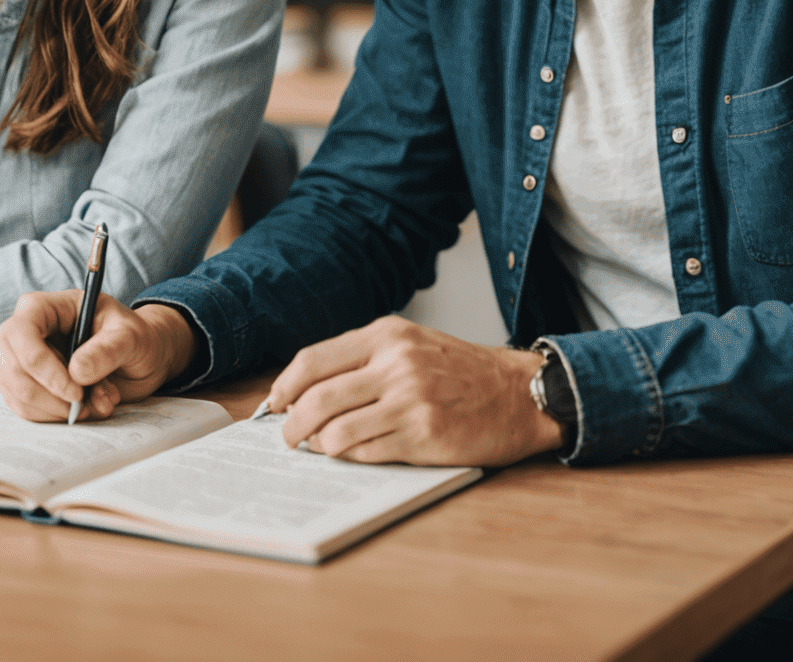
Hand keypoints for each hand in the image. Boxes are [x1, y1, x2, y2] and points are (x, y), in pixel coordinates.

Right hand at [0, 292, 195, 421]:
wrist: (140, 359)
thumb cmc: (134, 336)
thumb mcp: (130, 336)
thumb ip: (106, 349)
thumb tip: (76, 373)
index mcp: (47, 307)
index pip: (21, 331)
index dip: (41, 364)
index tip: (74, 390)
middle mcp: (27, 333)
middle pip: (13, 368)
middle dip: (51, 395)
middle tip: (86, 403)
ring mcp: (23, 361)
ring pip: (17, 394)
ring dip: (57, 409)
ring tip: (95, 402)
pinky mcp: (28, 386)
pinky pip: (26, 410)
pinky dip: (56, 417)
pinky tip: (85, 407)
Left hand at [266, 316, 564, 466]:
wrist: (518, 393)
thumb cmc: (460, 370)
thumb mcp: (410, 344)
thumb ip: (363, 359)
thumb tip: (307, 388)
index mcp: (386, 335)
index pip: (313, 360)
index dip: (285, 386)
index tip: (274, 403)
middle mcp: (395, 364)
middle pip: (316, 398)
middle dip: (291, 424)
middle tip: (288, 436)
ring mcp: (410, 400)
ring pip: (334, 431)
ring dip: (318, 446)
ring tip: (320, 448)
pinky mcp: (424, 436)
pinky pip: (366, 453)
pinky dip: (351, 457)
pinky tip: (356, 453)